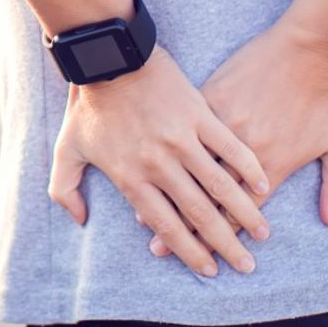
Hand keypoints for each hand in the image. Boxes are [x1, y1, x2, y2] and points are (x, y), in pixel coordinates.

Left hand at [48, 46, 271, 276]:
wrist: (107, 56)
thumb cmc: (87, 104)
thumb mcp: (65, 149)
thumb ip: (64, 190)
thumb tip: (79, 221)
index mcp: (131, 177)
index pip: (165, 226)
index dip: (188, 252)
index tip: (208, 269)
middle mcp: (159, 164)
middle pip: (198, 214)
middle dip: (225, 244)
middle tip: (245, 265)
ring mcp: (181, 139)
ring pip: (219, 186)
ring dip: (244, 212)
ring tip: (262, 234)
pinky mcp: (198, 113)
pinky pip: (229, 147)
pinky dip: (247, 168)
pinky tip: (262, 186)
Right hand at [145, 27, 327, 256]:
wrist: (307, 48)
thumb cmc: (326, 96)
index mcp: (273, 165)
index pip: (241, 211)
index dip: (219, 237)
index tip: (202, 259)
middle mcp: (244, 152)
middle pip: (209, 200)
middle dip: (185, 231)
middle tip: (161, 254)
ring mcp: (223, 125)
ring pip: (190, 171)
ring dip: (168, 199)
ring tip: (145, 227)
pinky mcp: (209, 101)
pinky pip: (183, 137)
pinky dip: (165, 159)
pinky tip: (146, 176)